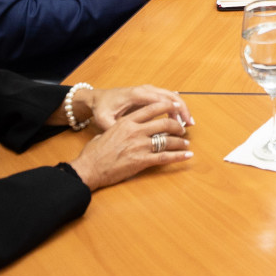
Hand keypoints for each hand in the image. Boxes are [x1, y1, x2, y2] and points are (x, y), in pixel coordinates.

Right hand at [69, 101, 190, 189]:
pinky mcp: (141, 161)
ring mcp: (139, 146)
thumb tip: (121, 129)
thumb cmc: (93, 153)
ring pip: (167, 140)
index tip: (175, 106)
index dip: (167, 106)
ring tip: (186, 143)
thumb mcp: (104, 133)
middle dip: (176, 125)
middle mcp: (135, 131)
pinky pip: (165, 157)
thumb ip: (117, 128)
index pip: (152, 109)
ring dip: (180, 142)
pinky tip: (187, 155)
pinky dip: (178, 156)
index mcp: (126, 122)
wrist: (89, 169)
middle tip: (181, 128)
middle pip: (164, 123)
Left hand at [88, 85, 191, 129]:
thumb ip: (114, 128)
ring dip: (181, 108)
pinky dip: (176, 107)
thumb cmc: (102, 108)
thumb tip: (125, 138)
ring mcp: (148, 90)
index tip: (182, 122)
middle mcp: (145, 89)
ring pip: (171, 96)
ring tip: (188, 123)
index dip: (174, 110)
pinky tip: (180, 118)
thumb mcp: (104, 120)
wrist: (98, 98)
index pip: (161, 100)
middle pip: (171, 95)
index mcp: (137, 95)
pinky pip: (167, 97)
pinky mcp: (149, 93)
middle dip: (183, 109)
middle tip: (190, 124)